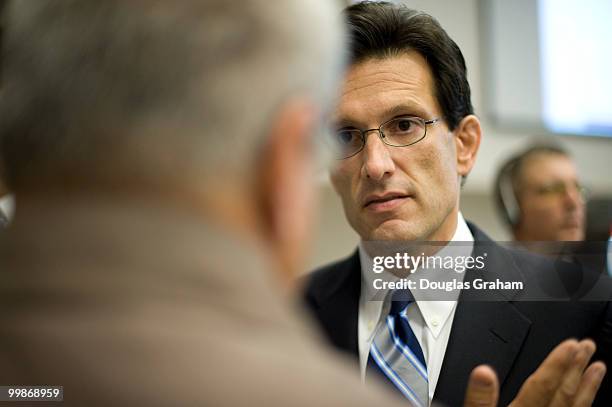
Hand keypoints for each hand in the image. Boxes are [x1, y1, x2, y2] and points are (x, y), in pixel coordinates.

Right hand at [463, 339, 605, 406]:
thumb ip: (478, 399)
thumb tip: (482, 371)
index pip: (542, 386)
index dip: (556, 363)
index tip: (570, 344)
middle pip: (562, 394)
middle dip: (574, 368)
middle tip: (586, 346)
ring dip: (586, 387)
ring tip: (598, 369)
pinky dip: (582, 406)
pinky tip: (586, 399)